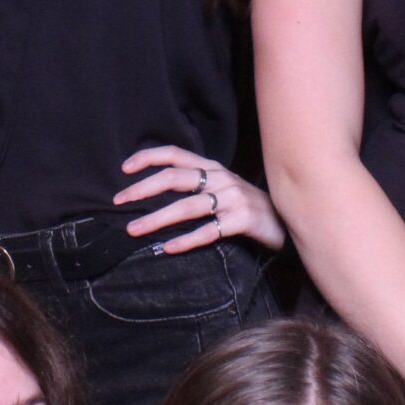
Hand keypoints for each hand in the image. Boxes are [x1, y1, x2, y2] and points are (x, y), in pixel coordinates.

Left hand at [114, 147, 285, 253]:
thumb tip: (155, 190)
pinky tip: (168, 248)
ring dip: (157, 219)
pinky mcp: (243, 220)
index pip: (176, 155)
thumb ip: (196, 185)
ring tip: (133, 229)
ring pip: (188, 207)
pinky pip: (210, 231)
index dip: (149, 157)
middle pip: (175, 178)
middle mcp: (221, 179)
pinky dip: (187, 240)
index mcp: (212, 168)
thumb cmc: (246, 205)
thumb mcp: (222, 187)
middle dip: (143, 189)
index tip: (124, 169)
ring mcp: (233, 199)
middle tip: (119, 201)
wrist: (286, 221)